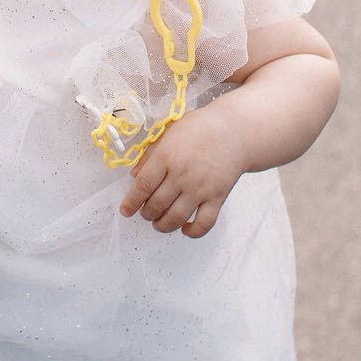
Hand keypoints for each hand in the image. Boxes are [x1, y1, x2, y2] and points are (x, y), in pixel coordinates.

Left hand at [120, 106, 249, 236]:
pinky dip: (192, 232)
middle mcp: (182, 175)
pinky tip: (185, 228)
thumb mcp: (169, 133)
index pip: (143, 186)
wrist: (235, 131)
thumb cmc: (201, 128)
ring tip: (158, 223)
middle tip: (145, 213)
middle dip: (146, 214)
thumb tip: (134, 175)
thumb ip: (150, 155)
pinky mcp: (217, 198)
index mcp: (166, 157)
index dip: (131, 202)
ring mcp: (200, 188)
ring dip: (162, 225)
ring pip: (175, 218)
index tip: (125, 210)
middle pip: (156, 205)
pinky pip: (204, 223)